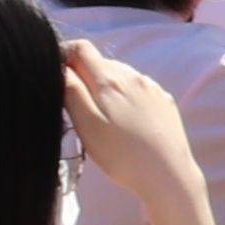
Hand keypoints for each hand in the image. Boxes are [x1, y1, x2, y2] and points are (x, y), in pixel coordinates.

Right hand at [62, 36, 210, 205]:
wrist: (169, 175)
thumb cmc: (121, 155)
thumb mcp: (87, 124)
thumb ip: (71, 91)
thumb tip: (60, 66)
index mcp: (110, 79)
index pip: (80, 48)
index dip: (62, 55)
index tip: (55, 75)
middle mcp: (133, 76)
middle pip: (99, 62)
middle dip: (82, 74)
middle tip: (75, 105)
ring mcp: (151, 87)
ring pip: (119, 75)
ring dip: (104, 86)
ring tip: (101, 117)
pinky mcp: (164, 100)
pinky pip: (137, 88)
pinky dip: (124, 96)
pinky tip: (124, 121)